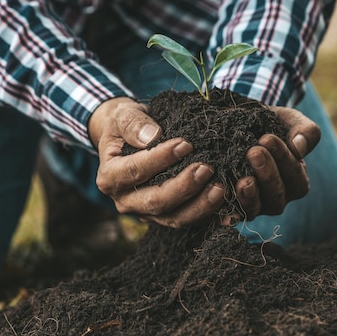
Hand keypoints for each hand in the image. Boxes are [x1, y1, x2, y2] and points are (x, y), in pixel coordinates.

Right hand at [88, 97, 225, 227]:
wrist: (128, 138)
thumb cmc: (126, 125)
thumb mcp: (123, 115)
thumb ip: (133, 123)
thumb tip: (152, 136)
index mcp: (109, 178)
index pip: (134, 172)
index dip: (160, 159)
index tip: (185, 144)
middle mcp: (125, 201)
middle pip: (155, 202)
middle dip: (183, 187)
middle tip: (206, 168)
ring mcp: (145, 213)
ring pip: (174, 218)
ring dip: (199, 206)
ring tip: (220, 188)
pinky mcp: (165, 216)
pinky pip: (188, 220)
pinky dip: (208, 215)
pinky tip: (227, 205)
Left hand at [229, 105, 320, 221]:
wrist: (237, 127)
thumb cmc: (269, 125)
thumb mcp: (290, 122)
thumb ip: (305, 132)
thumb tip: (300, 148)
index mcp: (296, 182)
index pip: (295, 177)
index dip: (283, 159)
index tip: (267, 138)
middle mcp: (276, 198)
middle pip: (276, 195)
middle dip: (266, 174)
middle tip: (253, 152)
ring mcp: (253, 206)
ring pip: (254, 208)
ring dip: (248, 195)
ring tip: (241, 179)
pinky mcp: (231, 208)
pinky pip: (229, 211)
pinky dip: (225, 205)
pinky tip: (221, 194)